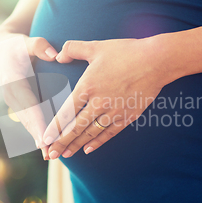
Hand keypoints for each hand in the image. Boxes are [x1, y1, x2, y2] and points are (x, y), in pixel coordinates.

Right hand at [0, 32, 57, 158]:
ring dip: (36, 137)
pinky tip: (45, 144)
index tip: (44, 136)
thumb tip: (55, 55)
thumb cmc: (16, 44)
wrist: (2, 48)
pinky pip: (27, 119)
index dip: (36, 121)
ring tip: (48, 154)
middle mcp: (10, 94)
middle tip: (49, 152)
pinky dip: (35, 131)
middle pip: (26, 118)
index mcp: (12, 81)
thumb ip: (39, 46)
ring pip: (26, 122)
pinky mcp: (18, 103)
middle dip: (38, 135)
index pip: (28, 104)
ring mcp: (12, 100)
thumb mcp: (25, 41)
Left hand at [42, 36, 172, 158]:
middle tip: (50, 155)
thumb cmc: (126, 51)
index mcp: (88, 86)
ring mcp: (114, 111)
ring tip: (66, 155)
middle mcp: (99, 102)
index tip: (45, 139)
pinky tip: (88, 149)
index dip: (54, 128)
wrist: (156, 61)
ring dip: (77, 145)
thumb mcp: (96, 47)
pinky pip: (109, 133)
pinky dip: (98, 142)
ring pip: (91, 133)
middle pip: (76, 127)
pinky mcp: (128, 116)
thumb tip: (58, 56)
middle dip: (61, 142)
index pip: (66, 112)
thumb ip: (73, 49)